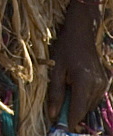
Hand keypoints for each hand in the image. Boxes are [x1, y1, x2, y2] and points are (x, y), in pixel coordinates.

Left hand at [47, 0, 108, 129]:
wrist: (81, 32)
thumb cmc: (65, 47)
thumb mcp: (56, 68)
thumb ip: (55, 92)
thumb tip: (52, 114)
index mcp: (83, 81)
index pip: (79, 109)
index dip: (71, 120)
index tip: (63, 126)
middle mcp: (97, 84)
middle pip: (85, 109)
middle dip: (73, 112)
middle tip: (60, 109)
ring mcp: (103, 83)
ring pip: (91, 105)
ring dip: (80, 105)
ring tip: (68, 91)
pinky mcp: (105, 82)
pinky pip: (95, 98)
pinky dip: (85, 98)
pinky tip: (76, 87)